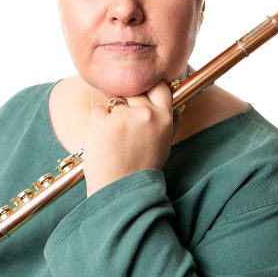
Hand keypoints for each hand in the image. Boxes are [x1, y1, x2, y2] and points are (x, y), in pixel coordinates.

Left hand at [83, 80, 175, 196]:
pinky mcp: (103, 120)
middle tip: (124, 123)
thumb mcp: (164, 146)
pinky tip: (104, 140)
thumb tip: (178, 107)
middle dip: (128, 101)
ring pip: (115, 101)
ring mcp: (124, 116)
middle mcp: (146, 114)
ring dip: (112, 114)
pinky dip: (98, 122)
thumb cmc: (141, 169)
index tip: (143, 93)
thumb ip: (171, 124)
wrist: (118, 189)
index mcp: (164, 119)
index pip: (160, 87)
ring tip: (115, 139)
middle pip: (135, 90)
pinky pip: (99, 110)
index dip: (150, 87)